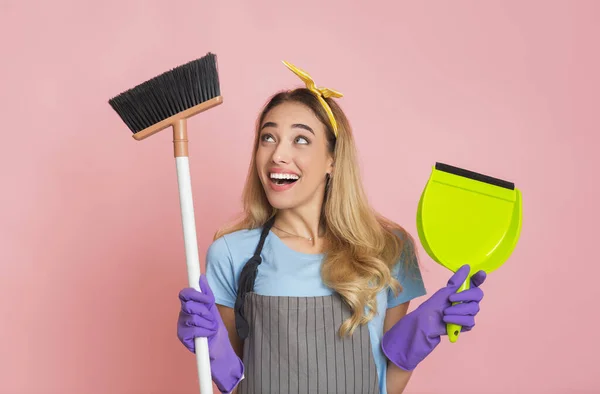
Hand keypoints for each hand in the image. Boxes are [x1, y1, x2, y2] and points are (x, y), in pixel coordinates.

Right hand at [178, 275, 243, 392]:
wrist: (220, 348)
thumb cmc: (215, 328)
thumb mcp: (213, 308)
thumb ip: (206, 294)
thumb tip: (201, 277)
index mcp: (189, 305)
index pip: (185, 294)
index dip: (196, 295)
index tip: (208, 300)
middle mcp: (183, 314)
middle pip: (190, 305)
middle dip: (205, 312)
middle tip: (211, 319)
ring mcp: (181, 326)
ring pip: (193, 318)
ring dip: (207, 324)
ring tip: (210, 329)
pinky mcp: (182, 337)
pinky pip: (194, 329)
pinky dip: (205, 332)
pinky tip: (206, 336)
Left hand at [381, 265, 485, 370]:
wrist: (425, 324)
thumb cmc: (433, 306)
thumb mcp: (444, 292)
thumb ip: (457, 281)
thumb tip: (467, 267)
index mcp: (462, 290)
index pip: (475, 282)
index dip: (479, 278)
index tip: (481, 274)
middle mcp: (468, 300)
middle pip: (478, 295)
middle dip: (465, 296)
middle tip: (451, 298)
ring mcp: (468, 313)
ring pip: (474, 309)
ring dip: (457, 310)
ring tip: (445, 312)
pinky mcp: (467, 325)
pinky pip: (469, 321)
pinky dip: (457, 320)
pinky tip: (447, 320)